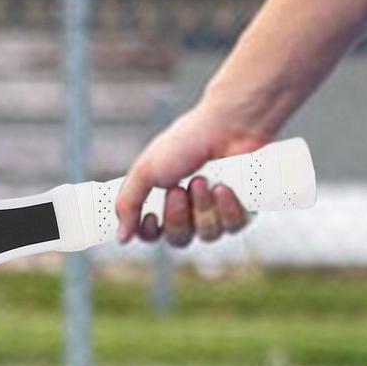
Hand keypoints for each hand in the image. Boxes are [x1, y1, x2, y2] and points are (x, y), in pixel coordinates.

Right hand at [115, 97, 269, 246]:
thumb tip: (120, 238)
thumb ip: (128, 204)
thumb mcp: (146, 169)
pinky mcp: (246, 209)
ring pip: (207, 234)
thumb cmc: (188, 141)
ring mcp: (220, 210)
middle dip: (178, 217)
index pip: (155, 234)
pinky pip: (233, 227)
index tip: (150, 218)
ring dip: (202, 208)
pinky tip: (224, 187)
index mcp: (168, 196)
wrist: (230, 126)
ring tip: (203, 181)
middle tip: (178, 191)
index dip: (150, 233)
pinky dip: (226, 208)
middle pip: (180, 239)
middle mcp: (193, 207)